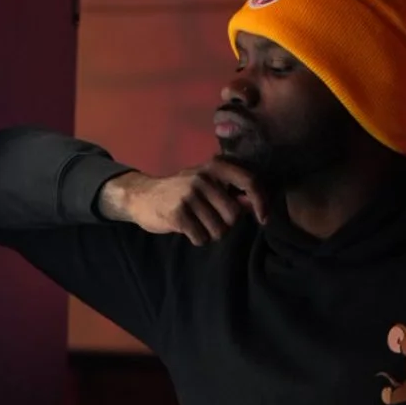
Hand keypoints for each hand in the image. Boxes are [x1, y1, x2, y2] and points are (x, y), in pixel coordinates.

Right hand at [99, 162, 268, 247]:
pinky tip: (187, 228)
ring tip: (197, 222)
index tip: (263, 219)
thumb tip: (257, 206)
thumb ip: (232, 191)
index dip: (262, 202)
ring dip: (210, 233)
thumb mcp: (207, 183)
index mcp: (216, 166)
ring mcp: (189, 195)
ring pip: (219, 230)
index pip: (250, 181)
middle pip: (234, 215)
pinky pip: (201, 238)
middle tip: (211, 219)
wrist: (142, 196)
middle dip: (226, 224)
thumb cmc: (182, 192)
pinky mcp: (178, 214)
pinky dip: (197, 239)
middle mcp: (204, 177)